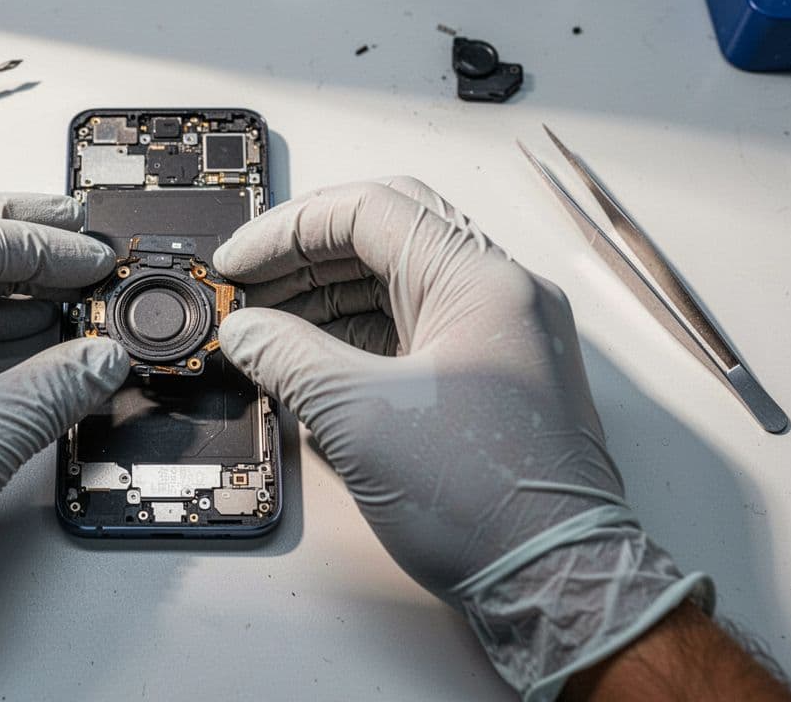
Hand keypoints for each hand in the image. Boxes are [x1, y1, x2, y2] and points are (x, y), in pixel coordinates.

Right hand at [214, 179, 710, 700]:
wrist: (554, 580)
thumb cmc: (481, 501)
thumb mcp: (359, 418)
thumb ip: (290, 358)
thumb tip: (247, 332)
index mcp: (481, 280)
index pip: (370, 210)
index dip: (288, 229)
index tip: (237, 261)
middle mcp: (499, 294)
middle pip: (386, 235)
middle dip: (305, 257)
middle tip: (248, 287)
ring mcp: (499, 334)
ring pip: (398, 282)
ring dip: (327, 295)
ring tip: (267, 325)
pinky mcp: (489, 375)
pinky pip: (413, 327)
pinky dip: (357, 332)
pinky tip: (311, 355)